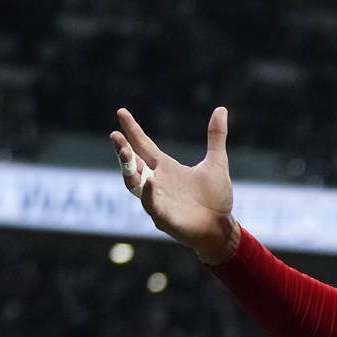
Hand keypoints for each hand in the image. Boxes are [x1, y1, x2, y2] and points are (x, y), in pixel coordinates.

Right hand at [110, 107, 239, 264]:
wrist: (220, 227)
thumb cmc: (216, 197)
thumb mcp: (216, 162)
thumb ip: (216, 137)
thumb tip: (221, 109)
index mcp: (167, 167)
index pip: (144, 145)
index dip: (132, 130)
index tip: (121, 112)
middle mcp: (157, 181)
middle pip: (132, 162)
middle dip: (122, 149)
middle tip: (115, 135)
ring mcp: (157, 199)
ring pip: (134, 182)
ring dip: (127, 168)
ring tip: (124, 150)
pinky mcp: (162, 216)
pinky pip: (150, 203)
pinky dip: (149, 193)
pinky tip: (151, 180)